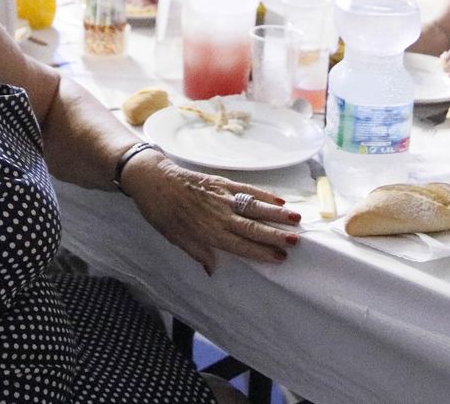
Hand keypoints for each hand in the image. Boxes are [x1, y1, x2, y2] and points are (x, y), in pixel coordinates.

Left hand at [121, 154, 299, 274]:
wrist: (152, 179)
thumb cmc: (161, 212)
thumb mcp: (175, 238)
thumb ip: (197, 252)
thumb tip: (213, 270)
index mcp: (208, 232)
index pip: (241, 245)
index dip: (262, 252)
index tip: (281, 257)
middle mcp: (219, 215)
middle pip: (253, 227)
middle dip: (275, 234)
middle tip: (296, 241)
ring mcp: (222, 196)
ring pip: (254, 206)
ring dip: (276, 214)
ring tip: (296, 219)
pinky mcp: (221, 182)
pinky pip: (247, 189)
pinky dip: (264, 194)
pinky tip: (278, 200)